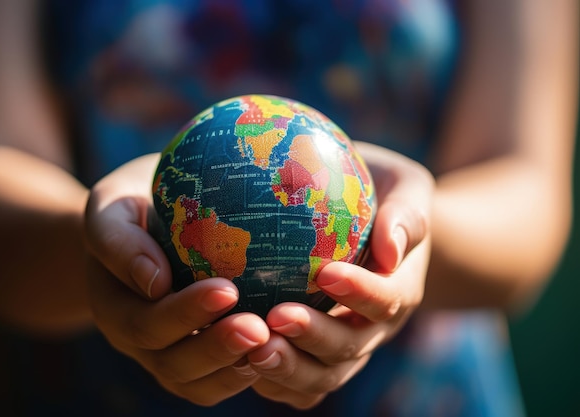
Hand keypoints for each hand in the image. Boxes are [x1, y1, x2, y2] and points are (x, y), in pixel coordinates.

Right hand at [84, 154, 269, 405]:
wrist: (140, 228)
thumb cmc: (131, 207)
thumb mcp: (111, 207)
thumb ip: (118, 240)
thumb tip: (156, 280)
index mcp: (113, 306)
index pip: (145, 321)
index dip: (185, 313)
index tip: (227, 289)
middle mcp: (138, 341)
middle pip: (172, 364)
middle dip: (216, 348)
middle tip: (258, 328)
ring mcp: (164, 354)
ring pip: (196, 384)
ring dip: (233, 367)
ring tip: (271, 342)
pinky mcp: (193, 358)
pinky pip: (215, 382)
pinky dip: (243, 373)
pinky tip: (276, 349)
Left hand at [245, 143, 433, 408]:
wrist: (375, 231)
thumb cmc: (384, 196)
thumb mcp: (406, 189)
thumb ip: (405, 215)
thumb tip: (389, 248)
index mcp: (399, 289)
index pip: (387, 299)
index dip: (361, 292)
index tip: (326, 274)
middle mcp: (372, 328)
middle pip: (350, 347)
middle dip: (315, 337)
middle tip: (276, 317)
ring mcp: (344, 348)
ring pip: (322, 375)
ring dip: (289, 367)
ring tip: (251, 348)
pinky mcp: (316, 357)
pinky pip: (298, 385)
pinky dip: (274, 382)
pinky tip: (239, 363)